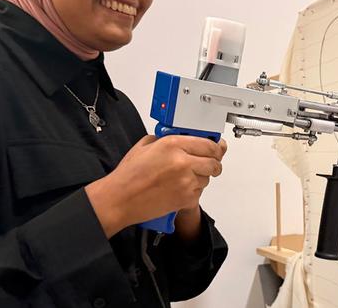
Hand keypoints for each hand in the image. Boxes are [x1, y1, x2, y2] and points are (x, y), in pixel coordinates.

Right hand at [86, 135, 226, 237]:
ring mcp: (186, 181)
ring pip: (207, 178)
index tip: (217, 148)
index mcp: (173, 144)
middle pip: (214, 162)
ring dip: (201, 177)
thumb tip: (182, 138)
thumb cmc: (129, 175)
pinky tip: (178, 188)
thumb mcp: (145, 145)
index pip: (208, 144)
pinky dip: (193, 190)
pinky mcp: (186, 198)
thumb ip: (166, 139)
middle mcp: (182, 161)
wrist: (120, 199)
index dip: (216, 147)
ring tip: (184, 178)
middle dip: (213, 163)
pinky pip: (199, 192)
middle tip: (208, 164)